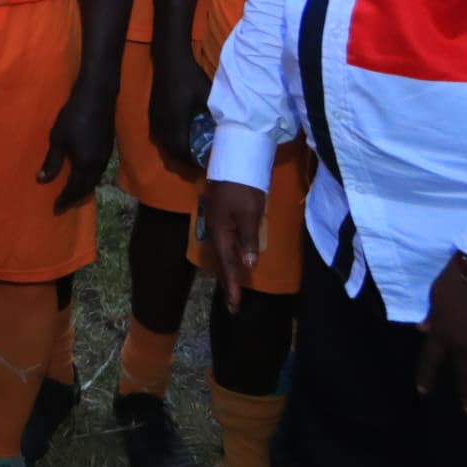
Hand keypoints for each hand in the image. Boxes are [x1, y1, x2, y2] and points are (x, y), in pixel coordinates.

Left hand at [38, 79, 113, 212]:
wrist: (97, 98)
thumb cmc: (73, 116)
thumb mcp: (58, 139)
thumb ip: (52, 161)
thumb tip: (42, 180)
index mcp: (86, 164)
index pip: (75, 189)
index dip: (65, 200)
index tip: (55, 208)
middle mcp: (98, 165)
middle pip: (87, 188)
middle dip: (75, 198)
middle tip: (62, 204)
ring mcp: (106, 157)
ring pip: (95, 180)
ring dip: (84, 189)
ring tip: (71, 193)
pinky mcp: (108, 148)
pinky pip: (99, 171)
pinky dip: (90, 178)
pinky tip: (82, 175)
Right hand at [148, 40, 211, 176]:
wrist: (169, 60)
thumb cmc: (190, 77)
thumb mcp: (206, 95)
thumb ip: (215, 113)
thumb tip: (228, 127)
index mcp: (176, 121)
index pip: (181, 150)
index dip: (191, 161)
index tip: (203, 165)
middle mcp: (162, 123)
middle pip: (171, 151)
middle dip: (183, 161)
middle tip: (198, 164)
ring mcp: (155, 119)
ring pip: (163, 144)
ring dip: (175, 152)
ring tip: (189, 155)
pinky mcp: (152, 113)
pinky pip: (159, 136)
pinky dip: (168, 143)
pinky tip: (178, 139)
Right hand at [202, 180, 266, 312]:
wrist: (235, 161)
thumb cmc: (243, 188)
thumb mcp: (250, 214)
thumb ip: (248, 240)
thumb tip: (247, 265)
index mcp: (220, 232)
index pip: (227, 264)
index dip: (232, 285)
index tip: (235, 305)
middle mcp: (215, 231)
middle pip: (222, 262)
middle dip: (228, 283)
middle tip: (232, 304)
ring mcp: (217, 223)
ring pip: (222, 253)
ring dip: (228, 271)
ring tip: (232, 287)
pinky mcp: (223, 217)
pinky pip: (225, 244)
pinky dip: (229, 257)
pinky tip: (233, 260)